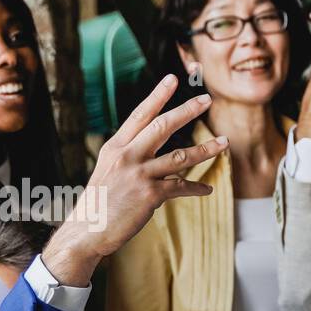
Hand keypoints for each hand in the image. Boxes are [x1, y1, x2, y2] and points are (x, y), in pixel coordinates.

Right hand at [43, 74, 225, 285]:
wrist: (86, 230)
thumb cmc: (99, 204)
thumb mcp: (108, 173)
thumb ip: (130, 161)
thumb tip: (158, 165)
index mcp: (115, 148)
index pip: (139, 115)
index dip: (158, 96)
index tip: (173, 79)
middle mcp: (126, 156)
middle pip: (162, 126)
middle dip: (187, 111)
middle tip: (207, 100)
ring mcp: (138, 174)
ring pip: (179, 156)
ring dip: (205, 149)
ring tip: (224, 143)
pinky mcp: (149, 195)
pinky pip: (180, 187)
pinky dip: (196, 188)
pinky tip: (208, 189)